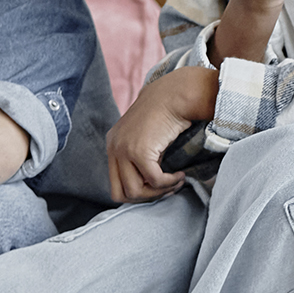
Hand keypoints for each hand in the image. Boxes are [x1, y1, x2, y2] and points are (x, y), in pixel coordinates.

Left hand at [105, 65, 218, 202]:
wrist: (175, 94)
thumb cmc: (167, 113)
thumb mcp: (146, 136)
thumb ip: (141, 156)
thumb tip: (149, 184)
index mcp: (113, 144)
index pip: (115, 185)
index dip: (137, 193)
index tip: (157, 188)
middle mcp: (113, 147)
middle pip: (121, 193)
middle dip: (146, 197)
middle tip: (166, 189)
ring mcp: (124, 150)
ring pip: (135, 191)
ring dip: (159, 192)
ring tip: (175, 182)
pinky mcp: (139, 151)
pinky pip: (154, 180)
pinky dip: (168, 183)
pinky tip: (180, 176)